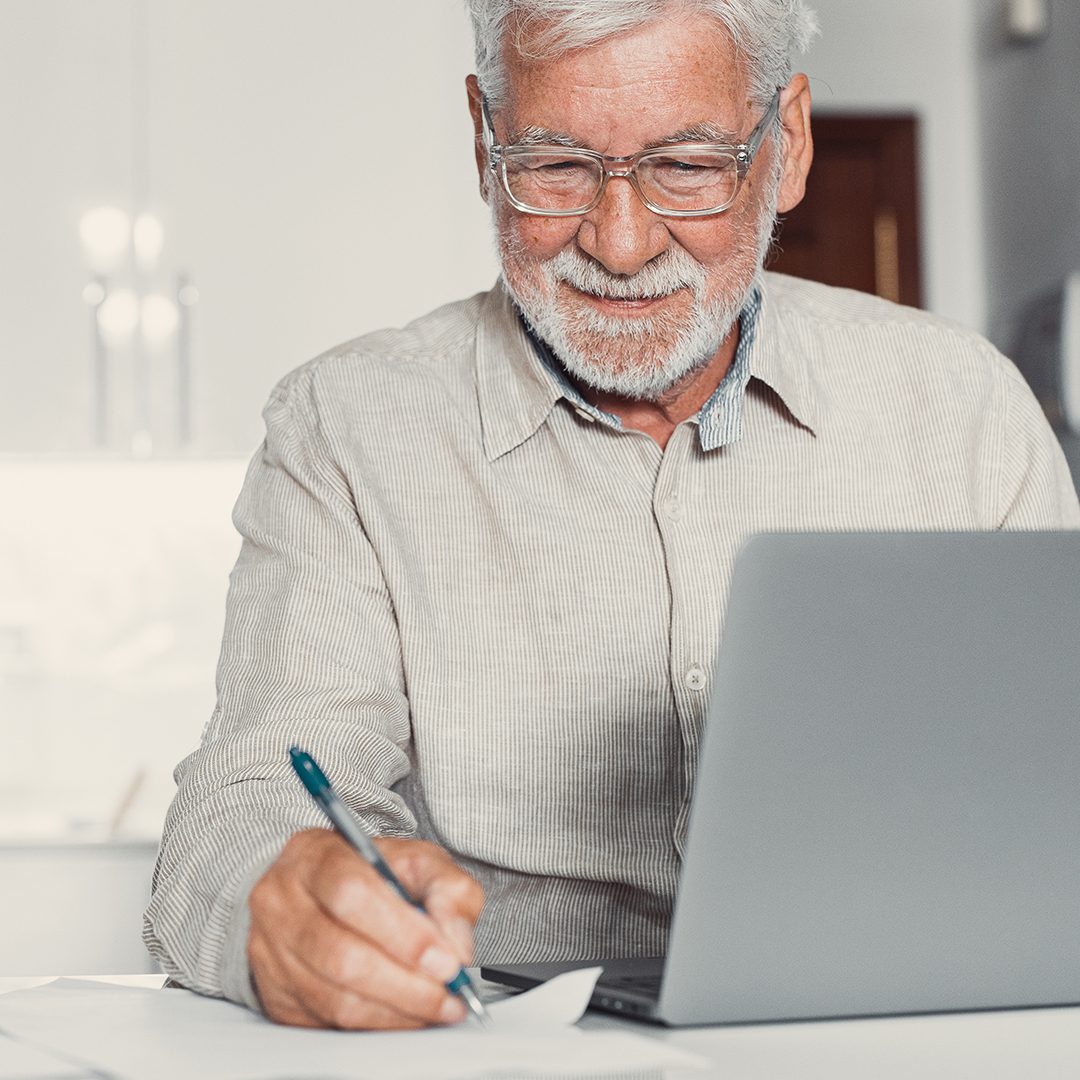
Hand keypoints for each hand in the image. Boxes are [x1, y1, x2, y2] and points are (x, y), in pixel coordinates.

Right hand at [247, 829, 483, 1028]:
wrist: (316, 891)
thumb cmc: (370, 873)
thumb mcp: (416, 860)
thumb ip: (448, 889)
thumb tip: (456, 944)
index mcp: (315, 855)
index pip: (352, 894)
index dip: (403, 933)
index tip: (446, 959)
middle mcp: (281, 901)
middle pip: (341, 954)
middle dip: (406, 982)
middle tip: (450, 991)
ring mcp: (271, 950)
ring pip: (334, 997)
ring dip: (397, 1009)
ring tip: (438, 1006)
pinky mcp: (275, 993)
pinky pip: (327, 1021)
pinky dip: (377, 1023)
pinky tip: (407, 1013)